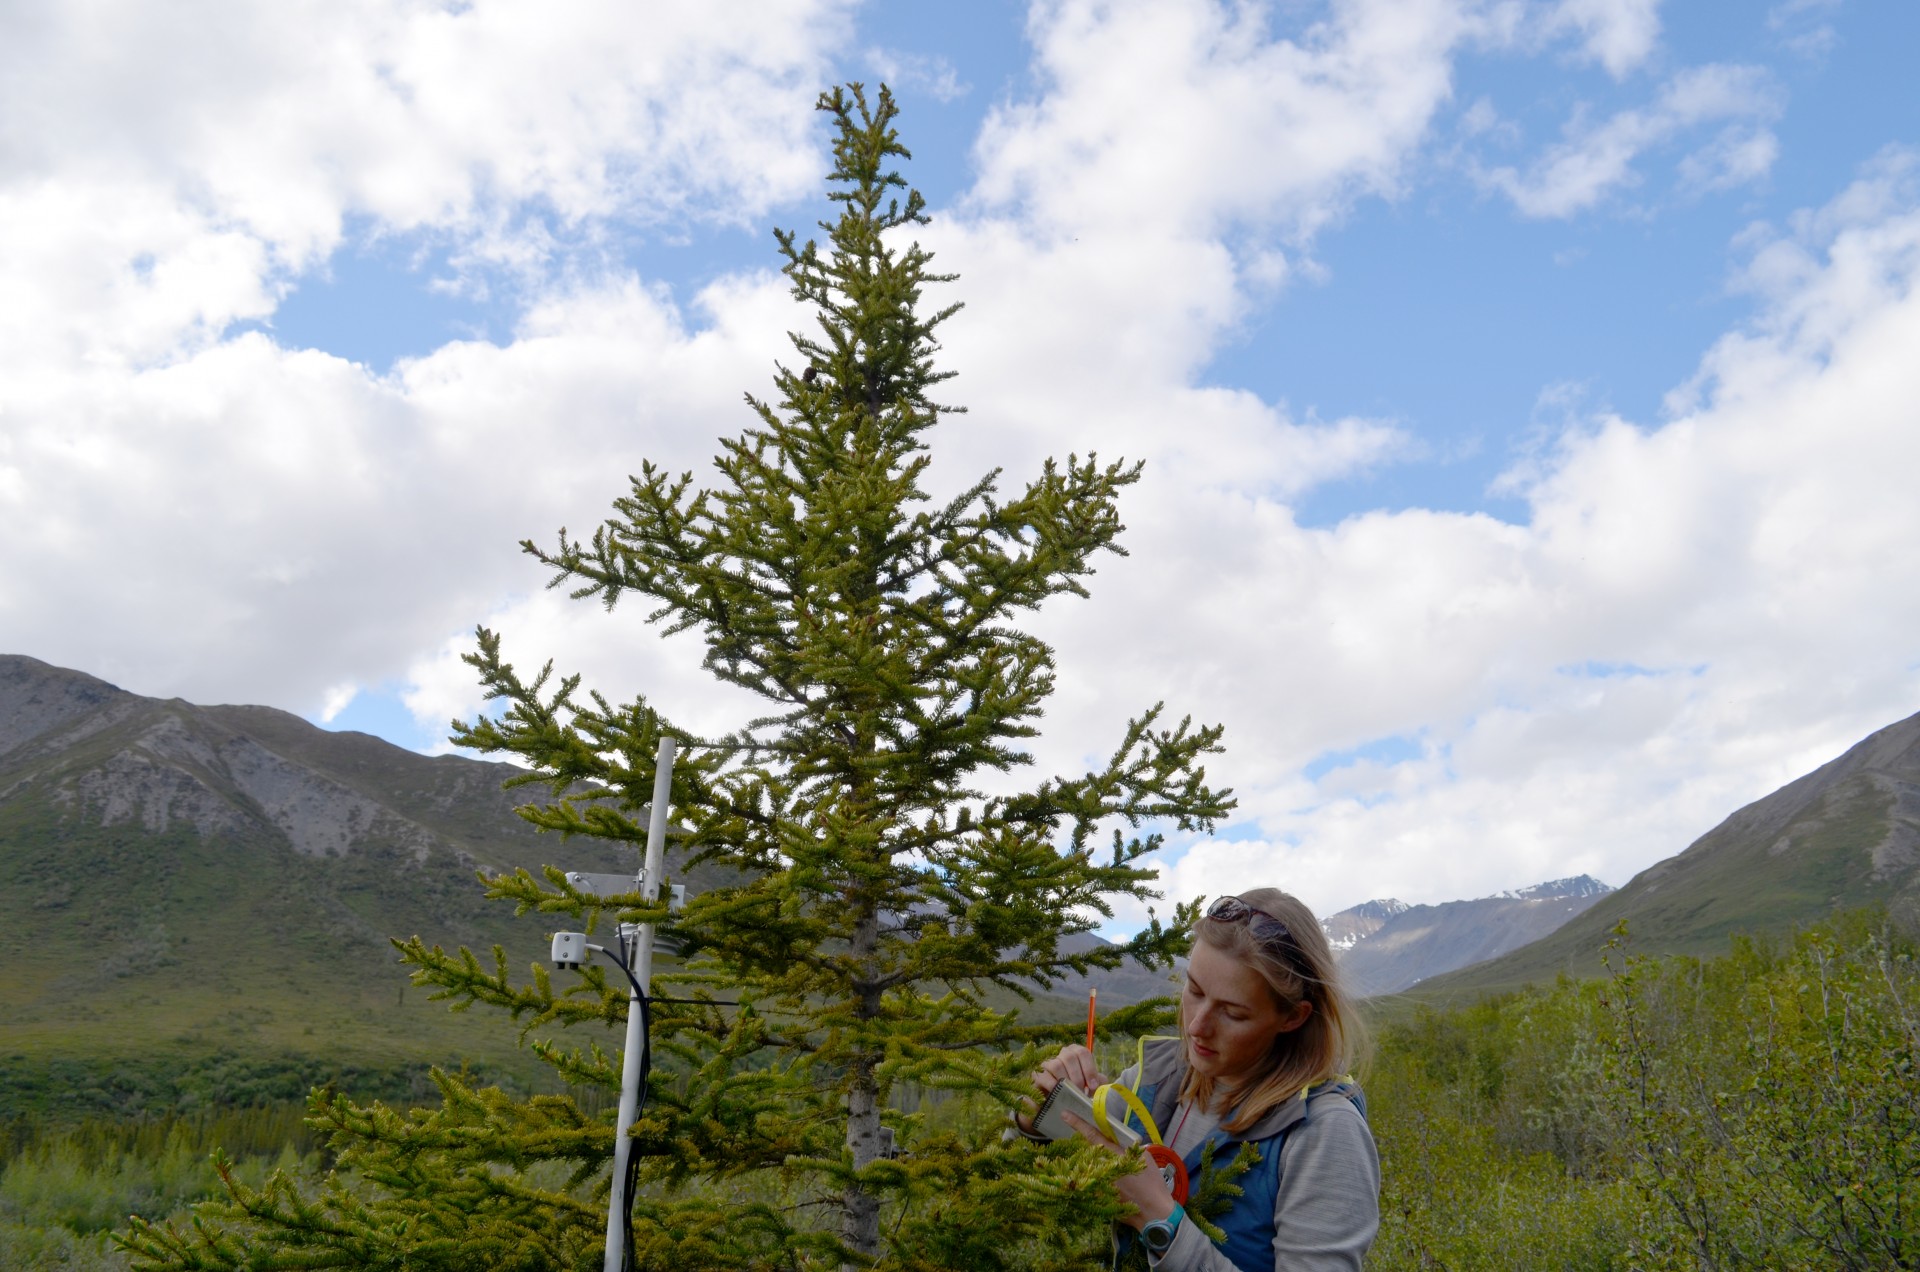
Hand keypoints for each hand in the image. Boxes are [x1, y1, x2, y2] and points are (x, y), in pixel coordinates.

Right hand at [1015, 1044, 1108, 1133]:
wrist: (1057, 1103)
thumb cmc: (1077, 1091)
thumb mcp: (1090, 1086)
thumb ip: (1098, 1083)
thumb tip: (1101, 1087)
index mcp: (1076, 1053)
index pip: (1083, 1052)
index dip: (1089, 1069)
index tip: (1093, 1086)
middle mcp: (1061, 1055)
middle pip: (1069, 1056)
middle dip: (1078, 1076)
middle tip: (1082, 1092)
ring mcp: (1048, 1064)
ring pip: (1056, 1065)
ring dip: (1066, 1081)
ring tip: (1071, 1094)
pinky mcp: (1038, 1076)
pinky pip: (1044, 1077)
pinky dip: (1054, 1086)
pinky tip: (1060, 1095)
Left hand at [1057, 1110, 1177, 1231]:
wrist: (1155, 1213)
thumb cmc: (1153, 1183)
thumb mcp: (1144, 1157)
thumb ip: (1128, 1145)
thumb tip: (1117, 1139)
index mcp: (1114, 1155)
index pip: (1092, 1135)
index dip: (1078, 1124)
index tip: (1065, 1114)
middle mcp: (1102, 1168)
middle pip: (1092, 1152)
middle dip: (1100, 1154)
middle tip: (1119, 1164)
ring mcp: (1098, 1183)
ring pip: (1094, 1168)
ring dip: (1104, 1170)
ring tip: (1126, 1182)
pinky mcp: (1098, 1197)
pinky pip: (1097, 1183)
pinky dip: (1106, 1184)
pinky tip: (1123, 1192)